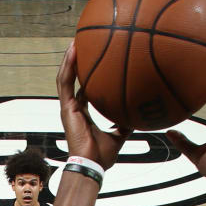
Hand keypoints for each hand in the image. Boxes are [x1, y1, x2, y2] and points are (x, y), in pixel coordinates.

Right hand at [55, 42, 127, 168]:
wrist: (92, 165)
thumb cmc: (102, 155)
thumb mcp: (120, 134)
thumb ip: (126, 121)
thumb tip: (141, 113)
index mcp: (83, 112)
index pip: (83, 87)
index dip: (86, 73)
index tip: (94, 58)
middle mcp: (73, 107)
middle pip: (73, 78)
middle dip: (77, 60)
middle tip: (84, 42)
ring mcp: (68, 106)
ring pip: (66, 76)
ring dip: (70, 58)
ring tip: (77, 40)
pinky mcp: (66, 107)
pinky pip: (65, 82)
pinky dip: (68, 66)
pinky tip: (74, 50)